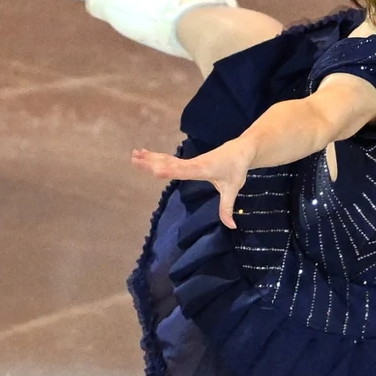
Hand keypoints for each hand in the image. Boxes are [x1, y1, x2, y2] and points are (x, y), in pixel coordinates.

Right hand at [131, 139, 252, 228]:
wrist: (241, 149)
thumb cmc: (237, 168)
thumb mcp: (233, 189)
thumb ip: (227, 208)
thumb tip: (231, 226)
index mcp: (202, 169)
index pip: (183, 170)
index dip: (169, 171)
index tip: (155, 170)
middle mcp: (193, 163)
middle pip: (169, 163)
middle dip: (151, 161)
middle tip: (134, 158)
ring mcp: (190, 160)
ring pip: (167, 159)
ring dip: (151, 157)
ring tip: (134, 154)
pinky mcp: (190, 160)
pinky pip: (170, 159)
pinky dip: (157, 156)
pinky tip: (147, 154)